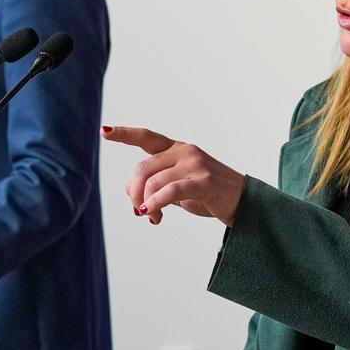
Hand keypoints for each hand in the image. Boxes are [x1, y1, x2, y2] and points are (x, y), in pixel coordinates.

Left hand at [101, 125, 244, 225]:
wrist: (246, 204)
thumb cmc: (210, 196)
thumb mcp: (177, 189)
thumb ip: (155, 185)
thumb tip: (130, 191)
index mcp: (177, 149)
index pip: (146, 137)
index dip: (124, 134)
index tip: (103, 131)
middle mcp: (185, 151)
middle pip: (143, 168)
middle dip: (135, 192)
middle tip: (139, 211)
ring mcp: (195, 164)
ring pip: (154, 182)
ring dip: (147, 205)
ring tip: (153, 218)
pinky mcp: (203, 181)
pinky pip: (169, 191)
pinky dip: (156, 203)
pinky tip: (153, 214)